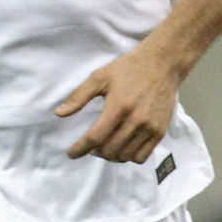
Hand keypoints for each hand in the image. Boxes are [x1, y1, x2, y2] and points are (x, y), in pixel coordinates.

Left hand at [54, 43, 180, 163]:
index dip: (80, 148)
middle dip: (95, 152)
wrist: (162, 64)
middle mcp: (135, 119)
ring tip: (106, 145)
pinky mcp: (160, 132)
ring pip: (124, 156)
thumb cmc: (128, 69)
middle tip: (90, 145)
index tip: (71, 153)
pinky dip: (128, 156)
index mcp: (118, 105)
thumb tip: (59, 113)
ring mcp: (150, 127)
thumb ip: (79, 96)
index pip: (95, 137)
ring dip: (111, 155)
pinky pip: (141, 156)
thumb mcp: (100, 77)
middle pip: (109, 150)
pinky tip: (123, 146)